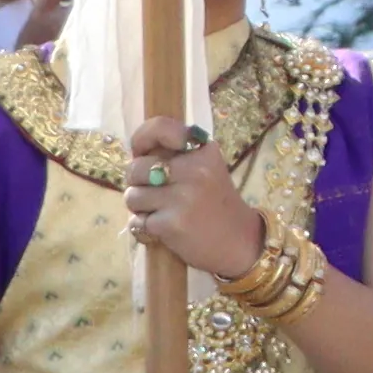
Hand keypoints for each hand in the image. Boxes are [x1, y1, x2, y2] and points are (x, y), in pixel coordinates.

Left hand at [121, 118, 266, 280]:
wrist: (240, 243)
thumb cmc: (217, 206)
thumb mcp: (207, 170)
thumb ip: (177, 159)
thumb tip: (137, 157)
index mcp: (202, 152)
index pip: (159, 129)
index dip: (143, 140)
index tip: (147, 153)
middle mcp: (194, 169)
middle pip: (135, 168)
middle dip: (138, 184)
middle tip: (155, 195)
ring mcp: (182, 196)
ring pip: (132, 196)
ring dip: (141, 210)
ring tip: (162, 215)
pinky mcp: (172, 223)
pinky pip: (137, 222)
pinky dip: (145, 230)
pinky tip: (163, 232)